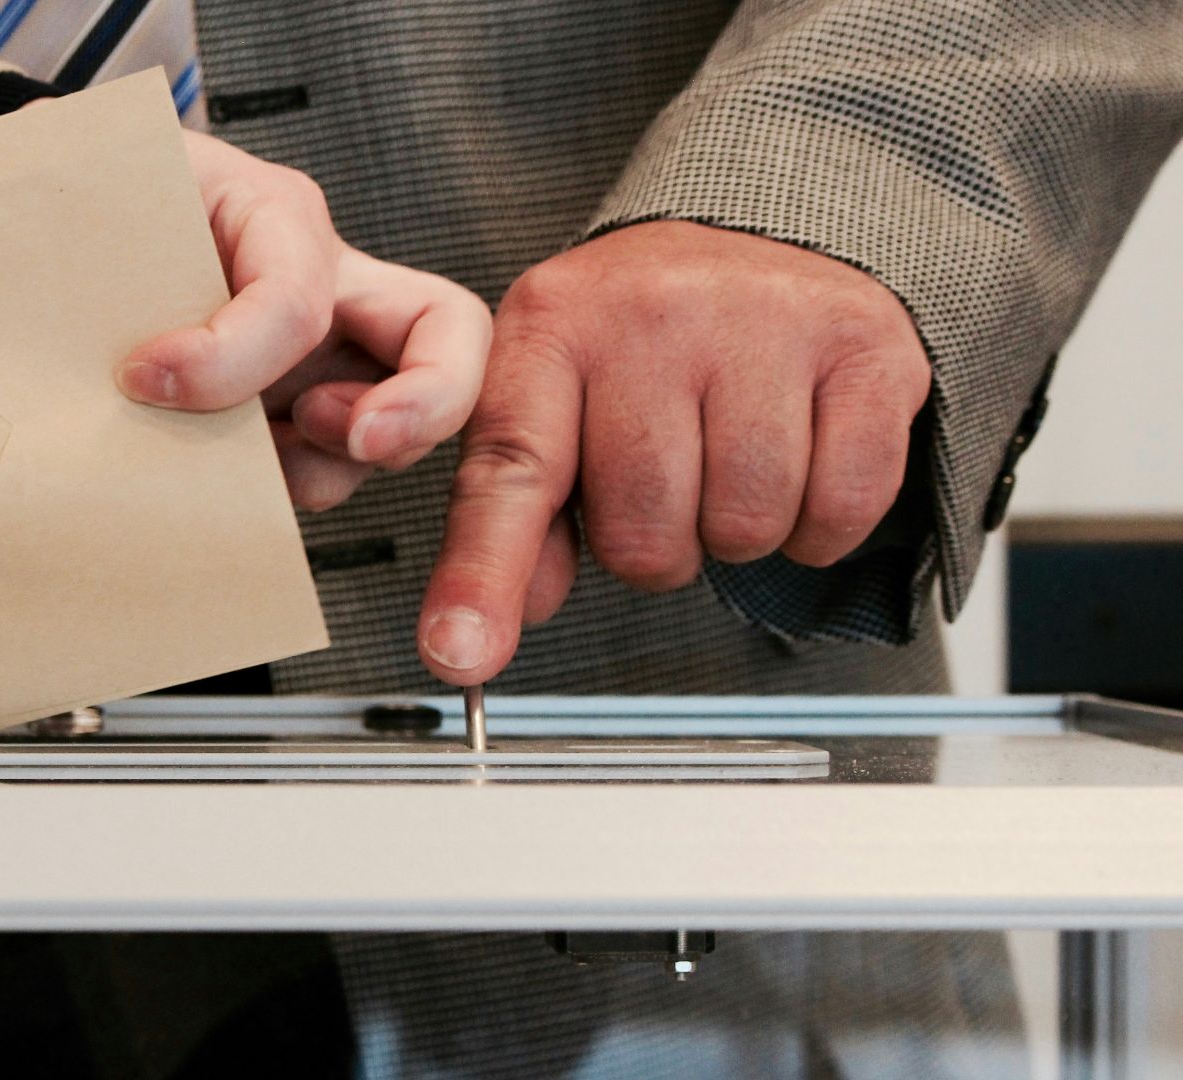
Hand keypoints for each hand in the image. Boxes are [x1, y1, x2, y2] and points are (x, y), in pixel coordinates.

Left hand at [117, 130, 492, 510]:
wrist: (72, 235)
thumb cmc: (91, 205)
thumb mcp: (94, 197)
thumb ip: (97, 248)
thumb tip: (109, 359)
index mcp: (273, 213)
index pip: (295, 296)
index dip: (228, 355)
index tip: (138, 376)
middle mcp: (326, 284)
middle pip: (447, 333)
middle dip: (427, 400)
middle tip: (359, 441)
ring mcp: (327, 357)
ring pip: (394, 425)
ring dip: (331, 465)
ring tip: (244, 463)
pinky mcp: (301, 417)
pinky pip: (331, 468)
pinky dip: (290, 491)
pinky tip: (223, 483)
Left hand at [419, 221, 932, 683]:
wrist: (764, 228)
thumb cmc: (643, 336)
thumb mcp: (552, 397)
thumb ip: (514, 515)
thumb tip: (483, 626)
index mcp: (553, 326)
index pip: (511, 473)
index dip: (482, 576)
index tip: (458, 653)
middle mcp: (652, 313)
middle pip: (643, 532)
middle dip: (655, 547)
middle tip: (666, 484)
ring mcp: (764, 321)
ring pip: (744, 526)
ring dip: (736, 534)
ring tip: (727, 463)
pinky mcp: (863, 345)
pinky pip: (840, 508)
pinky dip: (821, 524)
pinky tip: (799, 463)